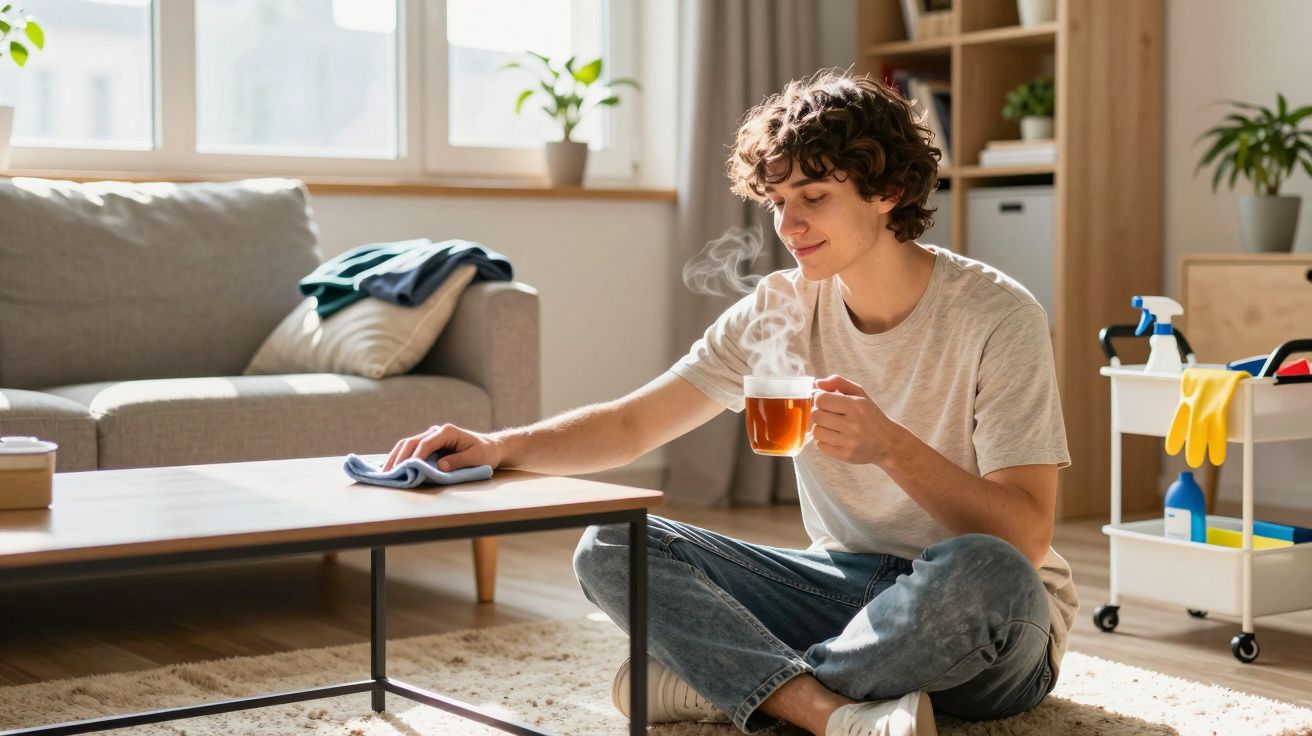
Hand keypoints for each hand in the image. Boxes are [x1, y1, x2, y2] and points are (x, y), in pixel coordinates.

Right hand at [382, 423, 503, 471]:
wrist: (491, 447)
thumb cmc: (485, 453)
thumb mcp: (476, 458)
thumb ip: (459, 461)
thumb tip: (440, 466)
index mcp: (447, 432)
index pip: (425, 443)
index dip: (415, 457)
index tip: (406, 469)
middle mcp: (436, 431)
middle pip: (411, 442)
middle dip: (399, 457)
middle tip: (388, 472)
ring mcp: (431, 437)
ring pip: (408, 444)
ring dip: (396, 457)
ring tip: (385, 471)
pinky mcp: (429, 444)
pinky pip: (411, 449)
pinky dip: (401, 457)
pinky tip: (392, 466)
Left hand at [811, 374, 895, 465]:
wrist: (888, 443)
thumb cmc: (869, 415)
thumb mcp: (860, 394)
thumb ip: (838, 382)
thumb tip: (817, 383)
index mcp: (857, 406)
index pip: (821, 399)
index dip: (819, 399)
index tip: (826, 401)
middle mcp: (853, 424)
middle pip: (816, 415)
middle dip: (820, 413)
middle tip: (830, 414)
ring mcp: (849, 441)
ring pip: (816, 431)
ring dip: (821, 428)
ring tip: (833, 427)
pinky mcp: (845, 455)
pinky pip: (820, 446)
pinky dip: (824, 441)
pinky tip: (836, 438)